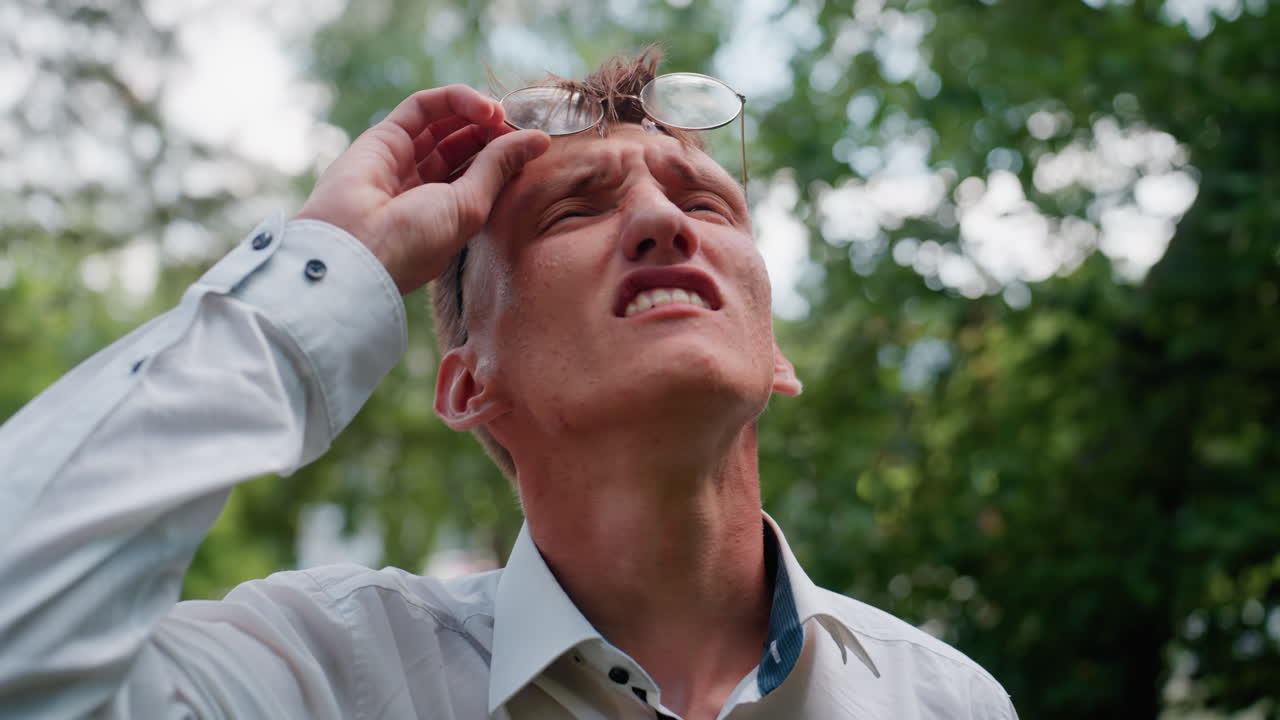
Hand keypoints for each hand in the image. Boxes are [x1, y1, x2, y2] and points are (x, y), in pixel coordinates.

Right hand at [295, 85, 549, 293]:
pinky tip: (483, 109)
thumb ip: (499, 167)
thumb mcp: (471, 205)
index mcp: (443, 215)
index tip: (532, 146)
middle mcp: (421, 188)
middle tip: (519, 126)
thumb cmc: (415, 241)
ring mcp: (401, 161)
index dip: (505, 156)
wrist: (357, 248)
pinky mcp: (383, 137)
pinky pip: (422, 107)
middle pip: (463, 147)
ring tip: (502, 116)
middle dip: (494, 133)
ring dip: (477, 113)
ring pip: (444, 124)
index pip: (479, 175)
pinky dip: (454, 99)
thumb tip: (539, 139)